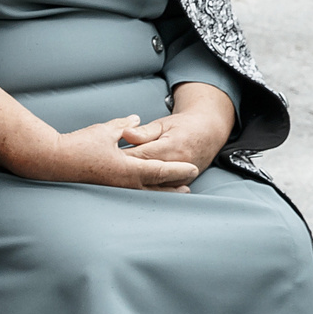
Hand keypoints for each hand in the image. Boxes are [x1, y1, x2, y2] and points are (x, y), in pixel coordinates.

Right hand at [49, 116, 198, 191]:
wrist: (54, 161)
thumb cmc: (79, 145)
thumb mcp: (105, 131)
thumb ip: (124, 126)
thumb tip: (135, 120)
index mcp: (128, 169)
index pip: (160, 171)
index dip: (178, 170)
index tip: (193, 168)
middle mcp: (124, 183)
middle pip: (156, 188)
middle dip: (173, 186)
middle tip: (189, 187)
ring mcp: (115, 189)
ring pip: (144, 193)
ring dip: (160, 191)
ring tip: (172, 191)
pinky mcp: (106, 189)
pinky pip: (131, 193)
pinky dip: (144, 192)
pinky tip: (145, 191)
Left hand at [116, 87, 235, 186]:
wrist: (209, 133)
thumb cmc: (183, 126)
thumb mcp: (163, 124)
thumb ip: (143, 132)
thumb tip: (125, 134)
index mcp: (171, 146)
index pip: (141, 156)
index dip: (122, 157)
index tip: (104, 157)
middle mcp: (178, 164)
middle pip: (145, 173)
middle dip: (125, 172)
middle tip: (103, 172)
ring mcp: (182, 176)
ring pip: (154, 185)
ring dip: (135, 184)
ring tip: (114, 182)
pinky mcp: (183, 183)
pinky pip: (162, 189)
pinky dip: (148, 189)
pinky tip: (132, 189)